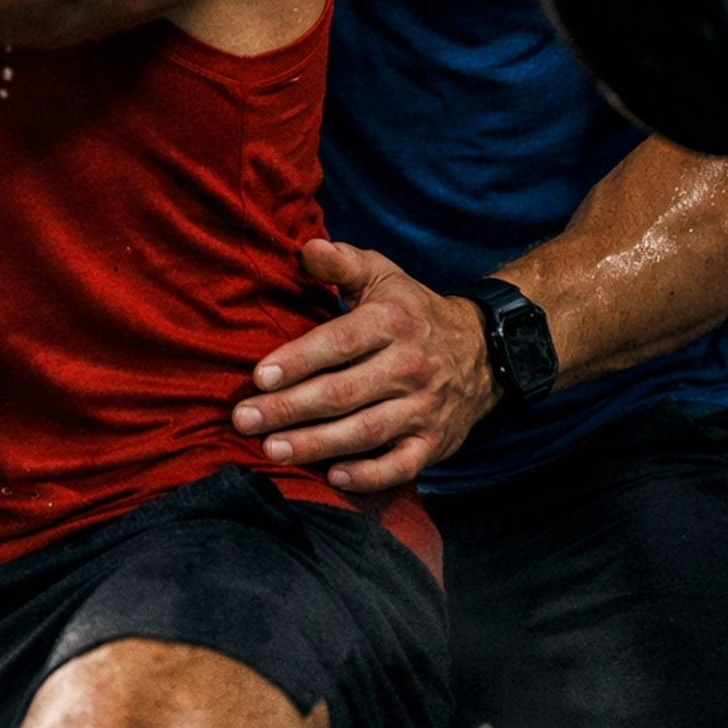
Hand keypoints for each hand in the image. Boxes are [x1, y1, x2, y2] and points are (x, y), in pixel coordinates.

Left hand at [231, 239, 501, 491]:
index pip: (339, 343)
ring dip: (316, 445)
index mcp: (392, 321)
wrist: (483, 352)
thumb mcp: (381, 275)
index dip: (299, 360)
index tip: (259, 376)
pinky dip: (368, 477)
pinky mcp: (434, 444)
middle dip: (290, 408)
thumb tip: (306, 248)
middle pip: (343, 392)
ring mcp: (423, 408)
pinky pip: (400, 467)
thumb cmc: (412, 311)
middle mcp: (409, 366)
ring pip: (364, 432)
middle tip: (244, 420)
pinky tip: (333, 478)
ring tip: (272, 450)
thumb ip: (341, 262)